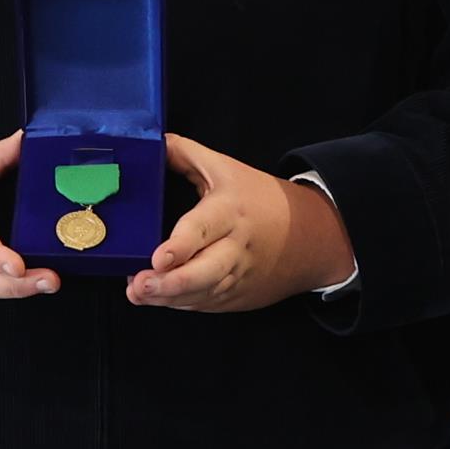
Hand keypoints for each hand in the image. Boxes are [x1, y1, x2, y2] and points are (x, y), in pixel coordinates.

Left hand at [127, 134, 354, 311]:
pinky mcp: (238, 296)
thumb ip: (186, 155)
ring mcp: (238, 276)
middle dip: (171, 283)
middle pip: (205, 272)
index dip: (180, 246)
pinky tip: (156, 299)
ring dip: (169, 298)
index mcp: (230, 211)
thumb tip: (151, 144)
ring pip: (203, 294)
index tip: (157, 257)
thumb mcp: (226, 168)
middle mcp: (235, 248)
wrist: (311, 236)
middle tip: (140, 284)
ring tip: (138, 293)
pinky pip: (206, 304)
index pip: (203, 229)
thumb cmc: (260, 199)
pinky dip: (181, 303)